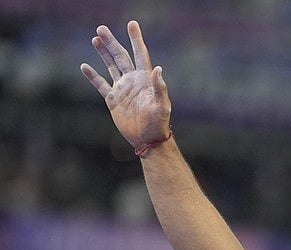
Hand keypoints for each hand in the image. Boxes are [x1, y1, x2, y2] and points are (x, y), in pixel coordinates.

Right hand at [80, 20, 170, 150]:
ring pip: (110, 66)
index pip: (140, 54)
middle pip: (121, 56)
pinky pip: (100, 84)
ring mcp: (122, 89)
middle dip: (112, 42)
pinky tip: (84, 66)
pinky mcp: (113, 99)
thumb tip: (157, 69)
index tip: (132, 24)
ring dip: (103, 53)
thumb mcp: (161, 105)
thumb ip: (159, 87)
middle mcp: (133, 81)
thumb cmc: (158, 123)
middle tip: (101, 28)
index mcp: (145, 79)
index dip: (136, 39)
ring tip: (95, 38)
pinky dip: (92, 76)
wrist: (147, 139)